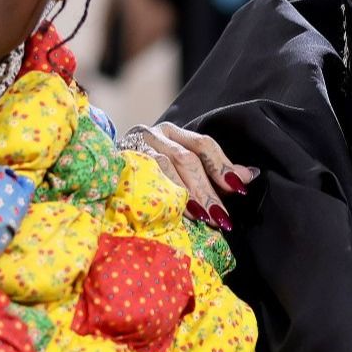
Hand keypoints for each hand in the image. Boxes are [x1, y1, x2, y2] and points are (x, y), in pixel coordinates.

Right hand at [125, 124, 252, 230]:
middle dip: (207, 189)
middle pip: (187, 159)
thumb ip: (215, 172)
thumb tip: (250, 176)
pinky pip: (146, 177)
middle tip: (222, 217)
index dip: (222, 165)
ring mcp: (135, 147)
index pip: (203, 144)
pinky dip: (164, 195)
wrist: (101, 169)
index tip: (240, 188)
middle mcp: (154, 134)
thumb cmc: (151, 172)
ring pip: (167, 167)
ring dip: (188, 195)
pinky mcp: (121, 163)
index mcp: (172, 132)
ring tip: (205, 218)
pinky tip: (176, 212)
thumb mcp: (184, 168)